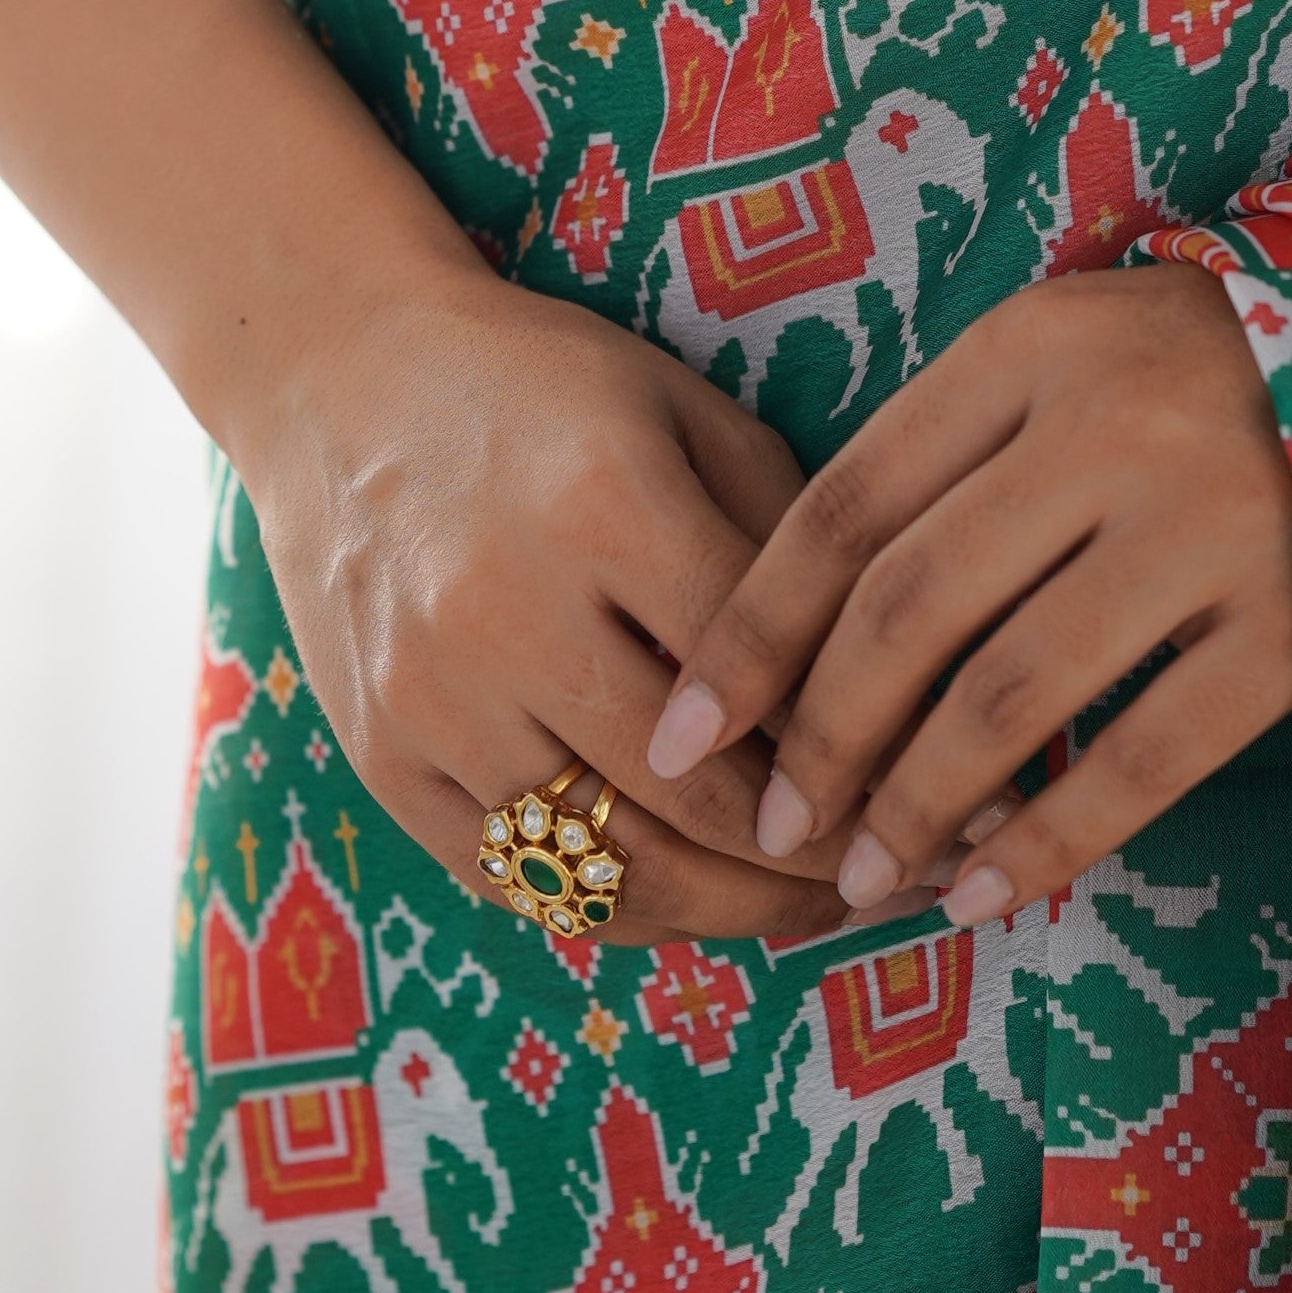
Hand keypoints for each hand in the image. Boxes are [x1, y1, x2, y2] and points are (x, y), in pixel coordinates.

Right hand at [235, 273, 881, 944]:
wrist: (340, 381)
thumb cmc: (546, 390)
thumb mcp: (686, 412)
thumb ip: (788, 537)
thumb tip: (904, 677)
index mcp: (603, 502)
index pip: (768, 676)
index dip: (872, 750)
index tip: (951, 796)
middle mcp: (506, 610)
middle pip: (698, 798)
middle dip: (822, 860)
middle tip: (903, 874)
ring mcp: (430, 698)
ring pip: (609, 867)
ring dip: (734, 910)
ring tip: (819, 908)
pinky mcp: (381, 758)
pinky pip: (517, 883)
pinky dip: (618, 911)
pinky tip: (698, 899)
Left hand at [641, 261, 1291, 928]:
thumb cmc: (1197, 376)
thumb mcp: (1067, 360)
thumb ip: (953, 459)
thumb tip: (798, 643)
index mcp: (1036, 345)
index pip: (850, 505)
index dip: (755, 632)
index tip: (687, 730)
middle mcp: (1115, 421)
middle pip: (911, 605)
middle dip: (821, 736)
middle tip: (775, 824)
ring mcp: (1212, 523)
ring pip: (1008, 694)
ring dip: (914, 804)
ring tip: (862, 875)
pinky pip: (1140, 759)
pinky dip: (1045, 840)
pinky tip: (985, 895)